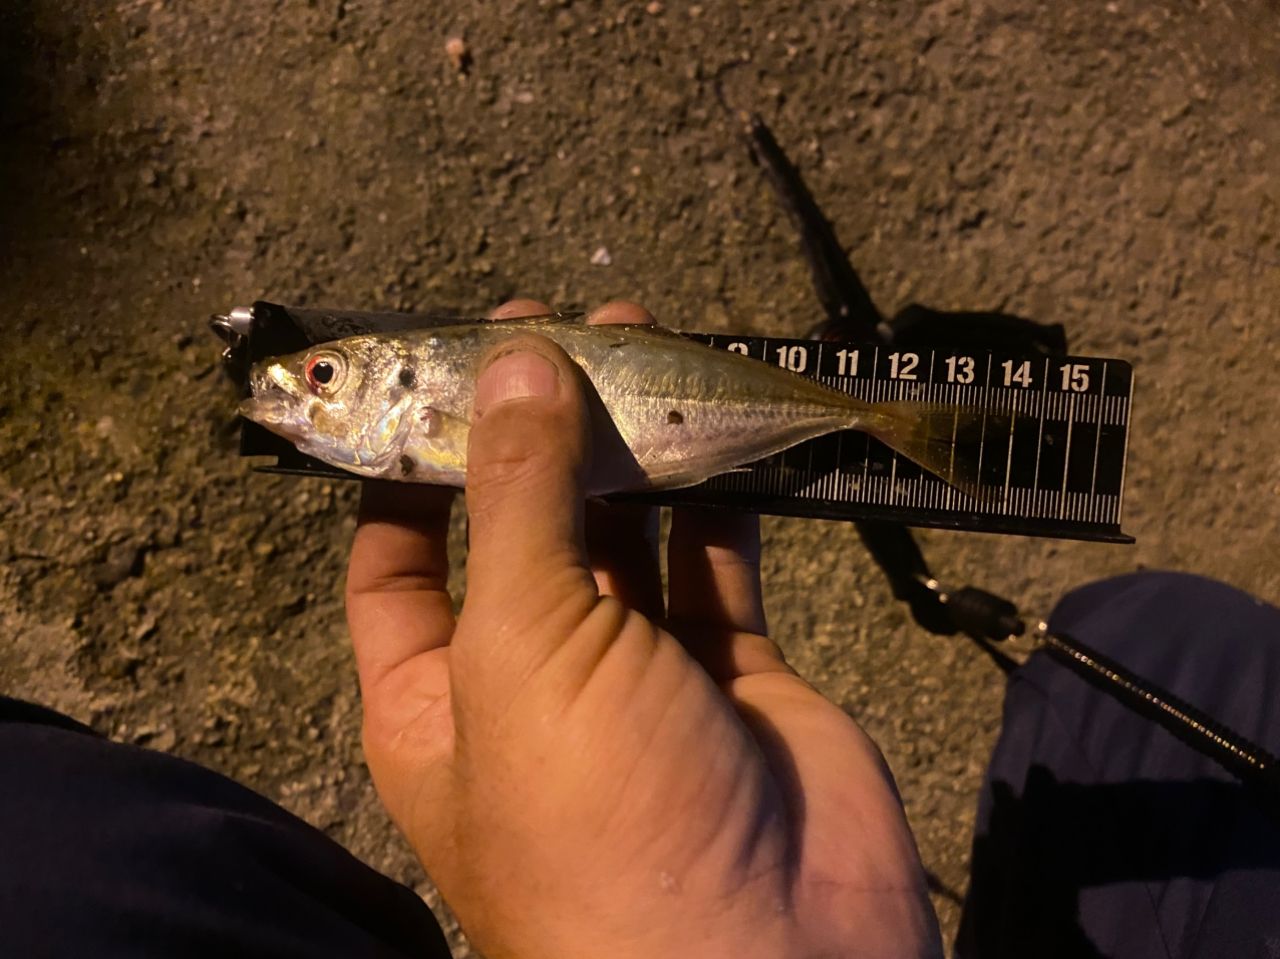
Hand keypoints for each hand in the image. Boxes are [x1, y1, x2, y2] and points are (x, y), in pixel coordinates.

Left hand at [345, 299, 941, 958]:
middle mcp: (532, 677)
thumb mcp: (523, 648)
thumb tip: (512, 362)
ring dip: (628, 443)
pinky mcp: (733, 671)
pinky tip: (712, 412)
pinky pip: (715, 560)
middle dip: (535, 426)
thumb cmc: (595, 818)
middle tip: (560, 326)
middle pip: (520, 525)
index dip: (412, 458)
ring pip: (623, 531)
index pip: (398, 554)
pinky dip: (716, 491)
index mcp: (439, 692)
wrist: (768, 957)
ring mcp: (639, 673)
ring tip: (639, 339)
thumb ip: (518, 496)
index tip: (444, 362)